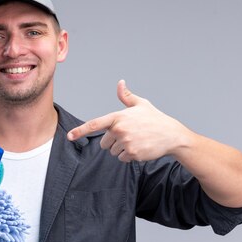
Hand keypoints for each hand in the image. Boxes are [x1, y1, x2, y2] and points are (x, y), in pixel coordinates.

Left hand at [67, 80, 191, 161]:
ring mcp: (126, 142)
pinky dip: (130, 156)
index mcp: (118, 117)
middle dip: (113, 142)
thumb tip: (120, 83)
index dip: (80, 131)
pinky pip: (122, 159)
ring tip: (137, 141)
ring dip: (122, 149)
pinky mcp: (132, 154)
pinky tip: (140, 148)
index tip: (69, 136)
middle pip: (104, 143)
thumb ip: (127, 96)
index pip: (95, 124)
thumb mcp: (141, 104)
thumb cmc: (155, 119)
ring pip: (113, 152)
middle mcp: (120, 130)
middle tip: (130, 136)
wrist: (172, 135)